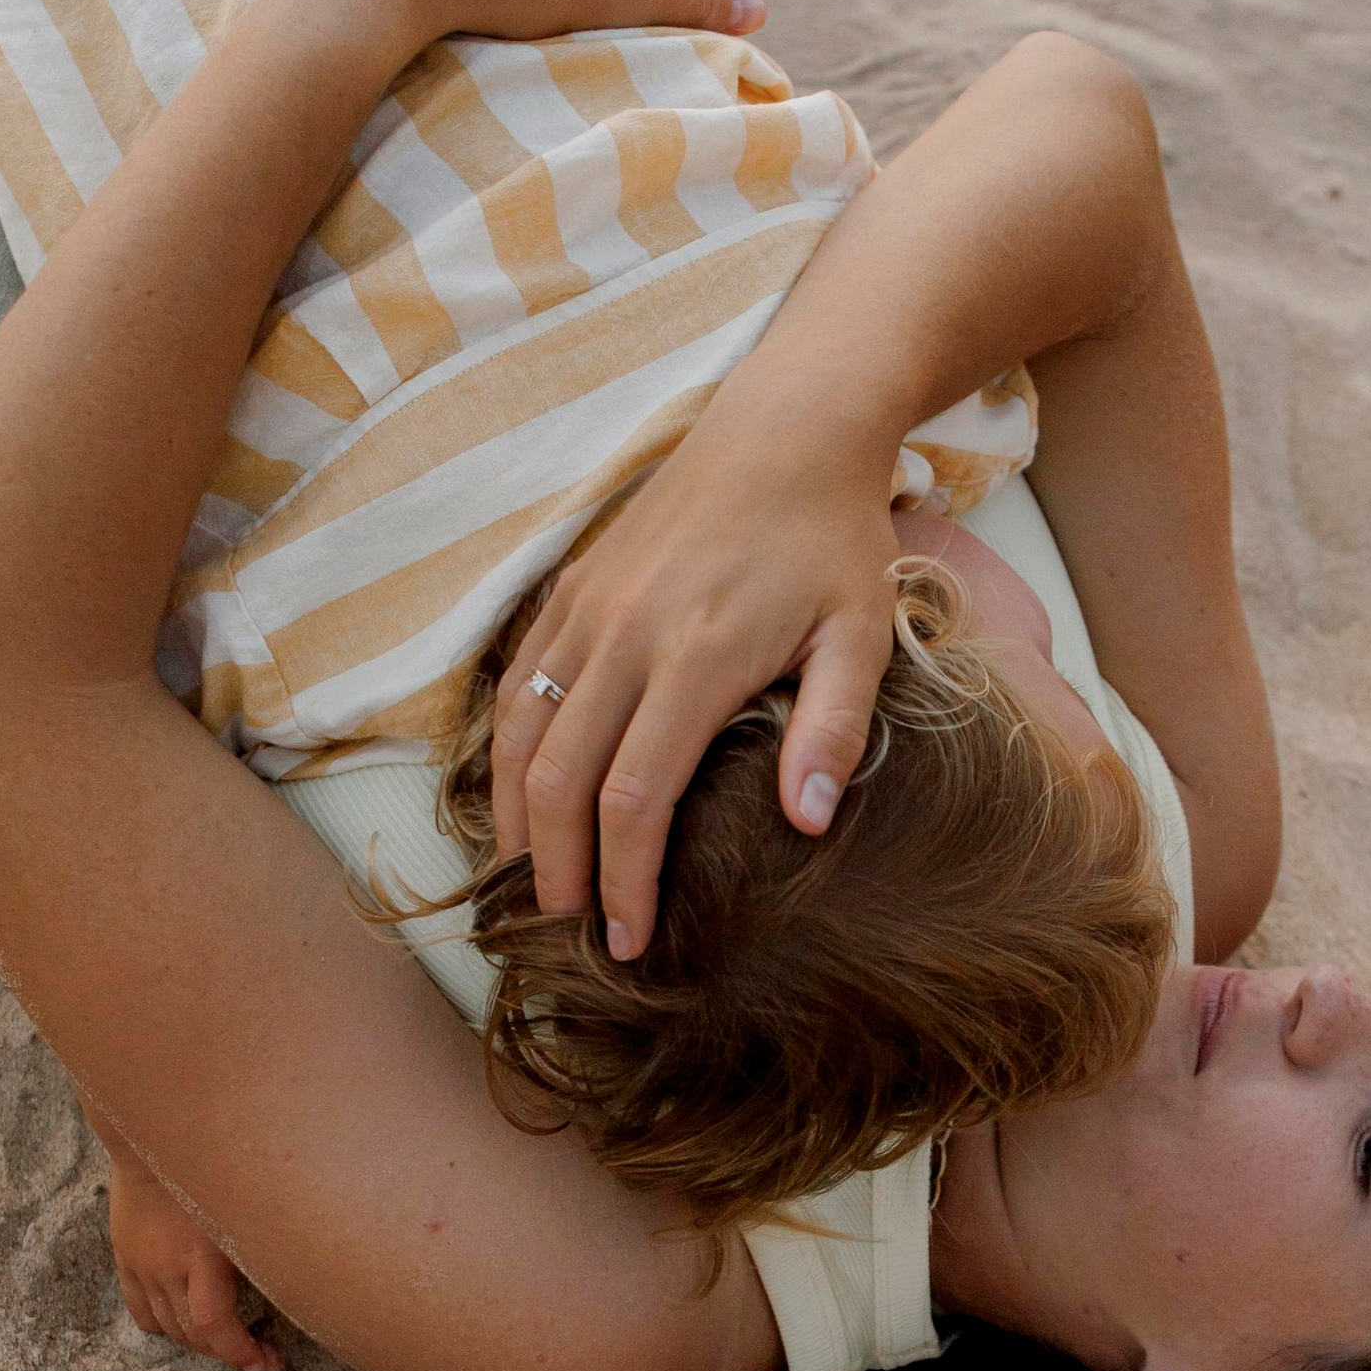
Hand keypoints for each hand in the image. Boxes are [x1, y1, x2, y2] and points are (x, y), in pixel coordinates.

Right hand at [107, 1150, 282, 1370]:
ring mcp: (140, 1265)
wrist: (151, 1134)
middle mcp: (165, 1266)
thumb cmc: (213, 1163)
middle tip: (259, 1356)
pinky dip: (166, 1325)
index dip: (239, 1352)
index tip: (265, 1361)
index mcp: (200, 1253)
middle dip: (227, 1353)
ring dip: (198, 1343)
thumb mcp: (247, 1207)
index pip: (212, 1326)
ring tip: (227, 1339)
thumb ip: (262, 1247)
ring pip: (166, 1328)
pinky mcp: (124, 1259)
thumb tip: (300, 1283)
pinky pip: (141, 1312)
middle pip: (191, 1334)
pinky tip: (187, 1321)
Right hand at [491, 363, 912, 954]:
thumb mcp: (863, 633)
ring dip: (515, 818)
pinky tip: (520, 799)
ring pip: (520, 735)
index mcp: (696, 658)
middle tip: (571, 935)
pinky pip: (517, 684)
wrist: (785, 429)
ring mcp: (587, 609)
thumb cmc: (833, 539)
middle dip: (556, 869)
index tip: (627, 941)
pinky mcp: (571, 589)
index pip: (632, 800)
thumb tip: (806, 824)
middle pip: (559, 780)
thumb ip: (835, 729)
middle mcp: (625, 635)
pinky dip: (507, 753)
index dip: (621, 881)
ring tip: (531, 883)